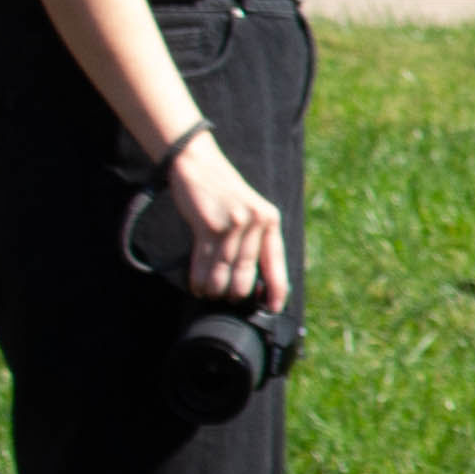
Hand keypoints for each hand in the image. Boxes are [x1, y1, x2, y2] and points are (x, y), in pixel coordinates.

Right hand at [162, 124, 285, 310]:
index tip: (272, 309)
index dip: (276, 291)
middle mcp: (257, 223)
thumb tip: (256, 281)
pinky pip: (204, 262)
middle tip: (227, 299)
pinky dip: (199, 279)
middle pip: (248, 275)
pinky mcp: (209, 224)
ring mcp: (233, 224)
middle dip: (236, 294)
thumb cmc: (223, 194)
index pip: (277, 264)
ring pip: (224, 272)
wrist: (198, 164)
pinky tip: (197, 287)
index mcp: (271, 221)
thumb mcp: (250, 212)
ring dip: (215, 289)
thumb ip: (256, 240)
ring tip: (209, 294)